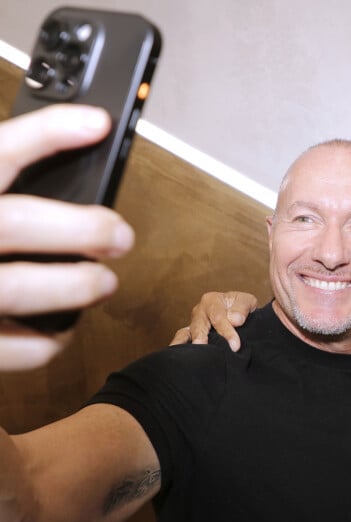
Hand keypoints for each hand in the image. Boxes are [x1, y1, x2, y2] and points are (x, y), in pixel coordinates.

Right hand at [0, 105, 134, 370]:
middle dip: (83, 228)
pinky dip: (45, 343)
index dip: (48, 133)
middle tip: (121, 236)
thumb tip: (55, 168)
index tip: (98, 123)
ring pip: (18, 288)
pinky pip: (10, 351)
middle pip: (16, 223)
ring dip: (76, 286)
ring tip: (106, 283)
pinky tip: (61, 332)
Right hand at [170, 291, 257, 351]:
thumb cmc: (242, 307)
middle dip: (202, 339)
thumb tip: (235, 320)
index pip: (218, 317)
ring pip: (185, 334)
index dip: (226, 332)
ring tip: (190, 359)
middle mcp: (199, 311)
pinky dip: (179, 348)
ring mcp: (192, 324)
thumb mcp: (248, 302)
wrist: (239, 313)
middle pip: (199, 326)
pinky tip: (180, 360)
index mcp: (212, 300)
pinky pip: (181, 341)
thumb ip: (242, 308)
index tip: (235, 346)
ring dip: (188, 346)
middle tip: (206, 352)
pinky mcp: (189, 335)